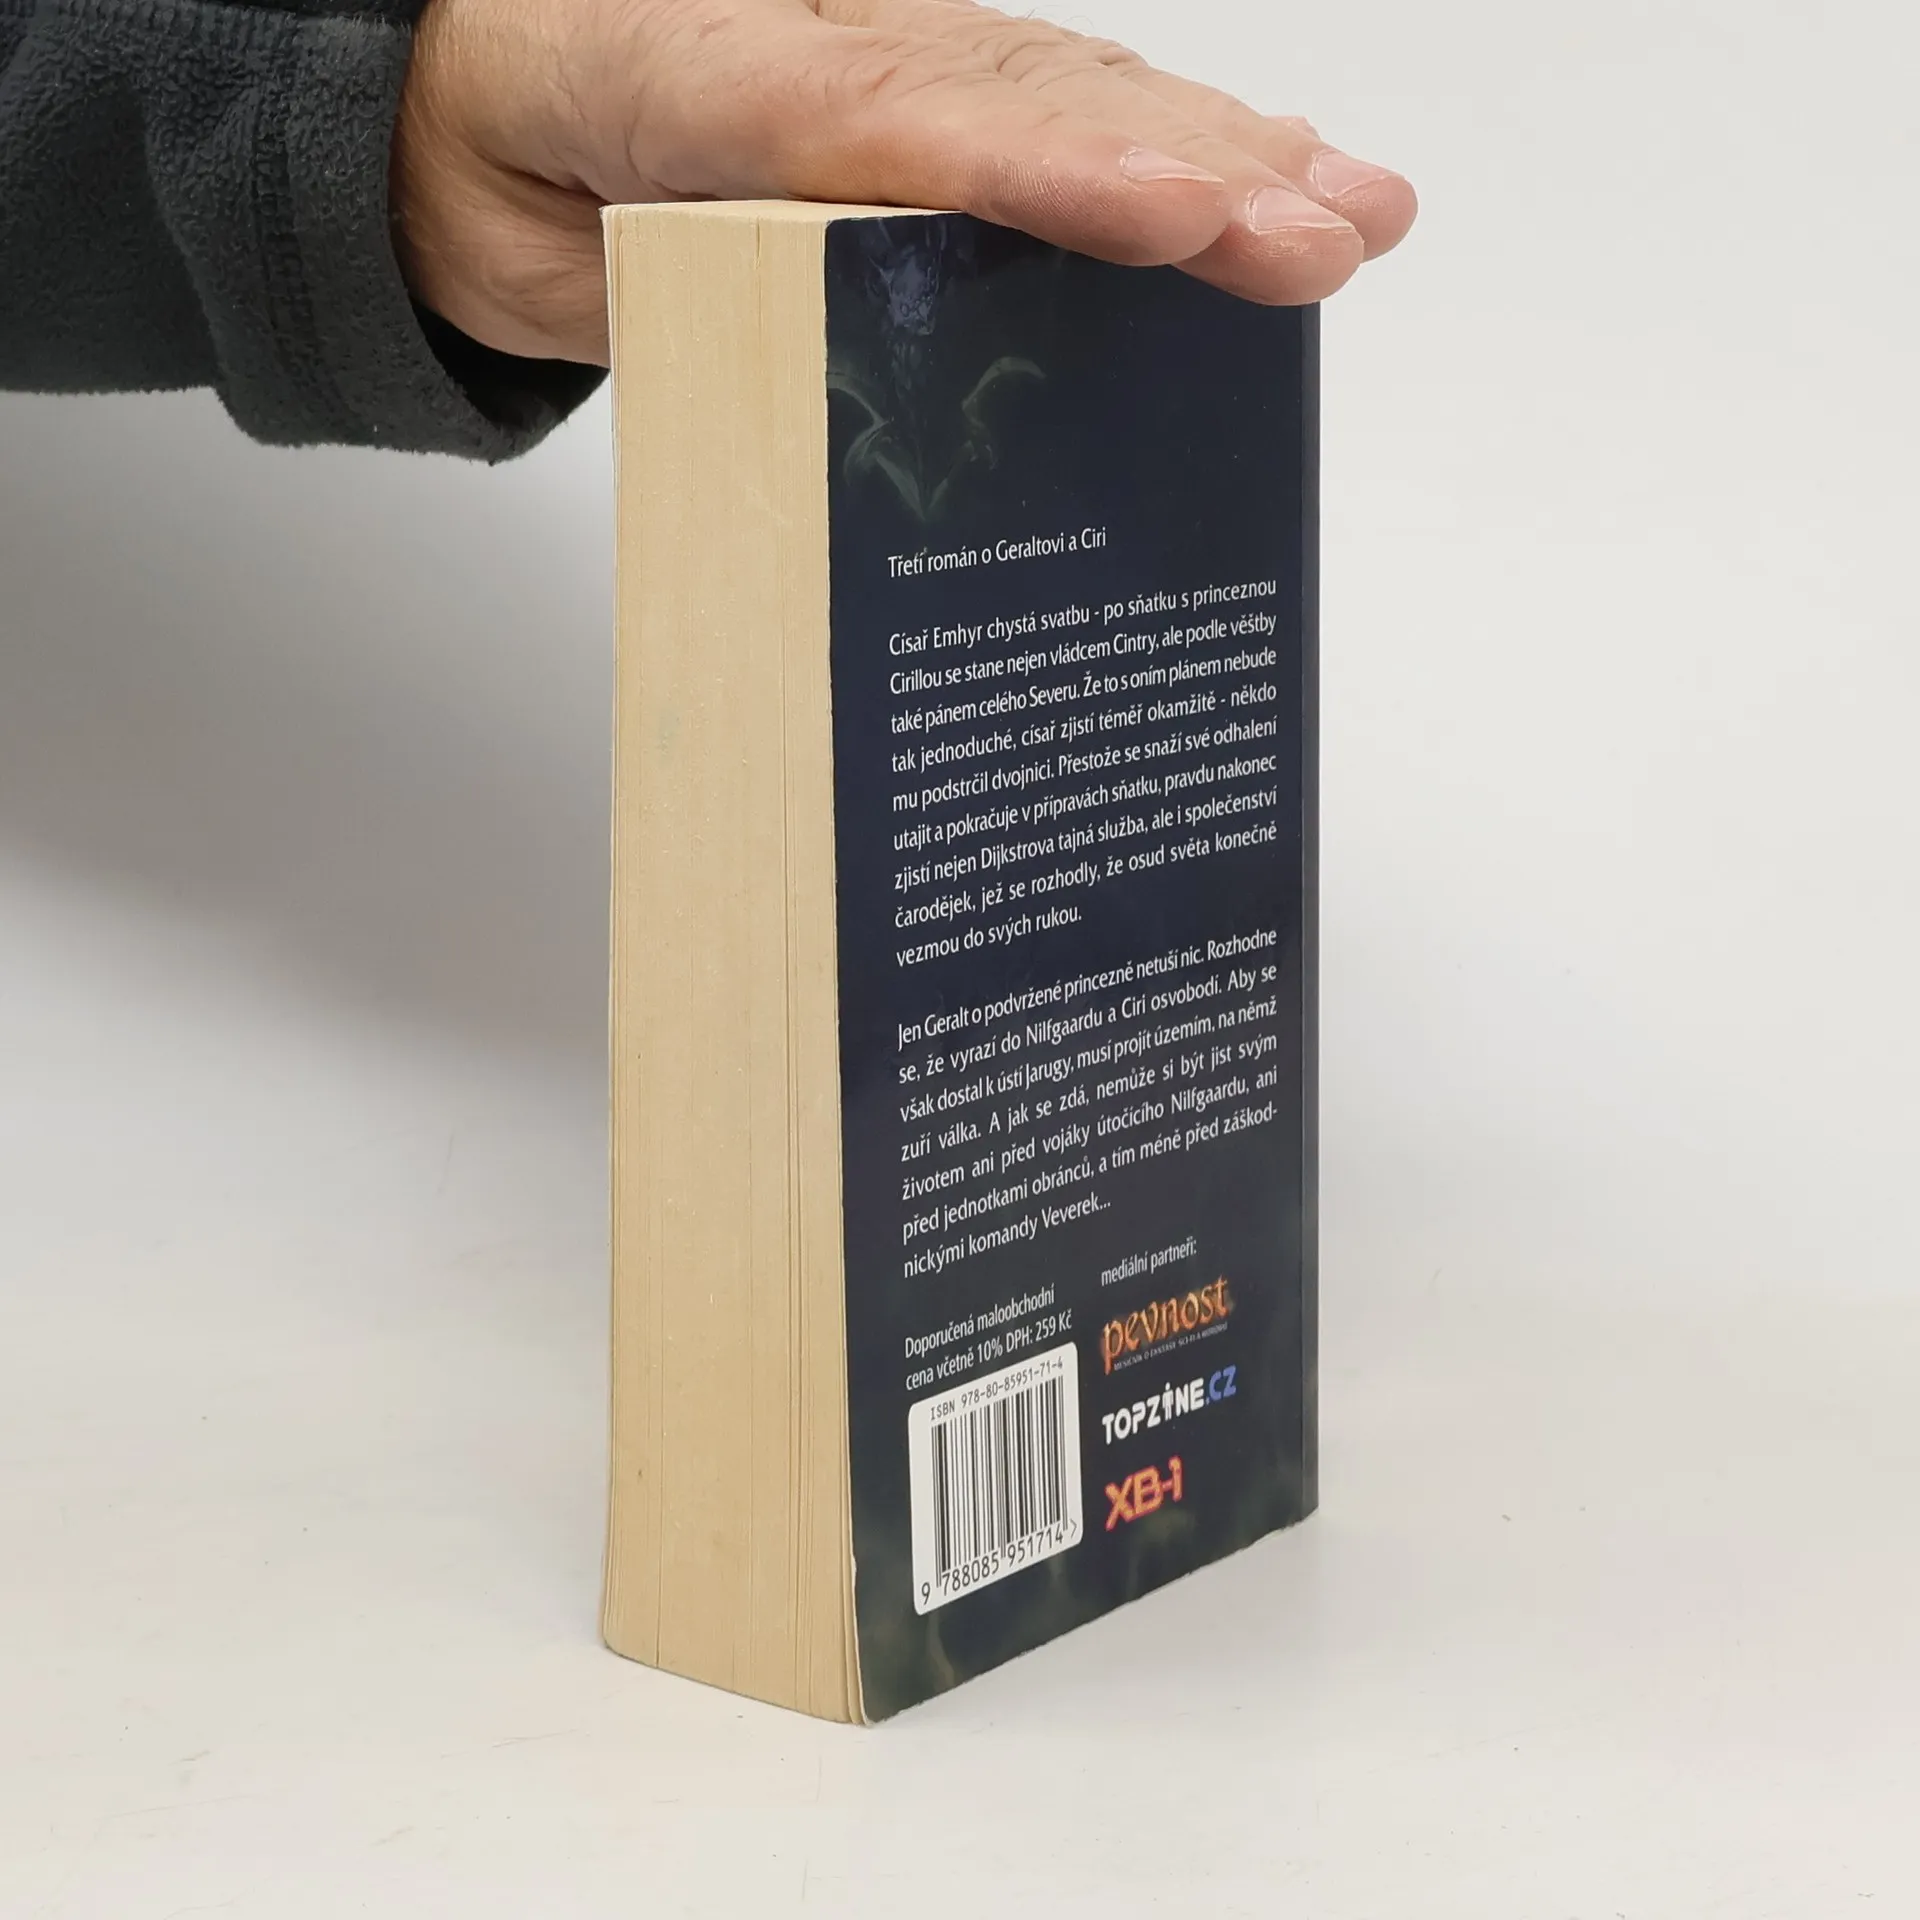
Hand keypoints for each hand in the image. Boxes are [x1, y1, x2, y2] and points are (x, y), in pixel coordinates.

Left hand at [392, 0, 1417, 365]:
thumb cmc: (512, 160)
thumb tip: (846, 357)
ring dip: (1221, 162)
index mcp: (736, 74)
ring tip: (1349, 215)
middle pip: (1038, 105)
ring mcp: (893, 73)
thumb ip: (701, 282)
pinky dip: (1159, 151)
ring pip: (1074, 98)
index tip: (1174, 217)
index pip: (915, 123)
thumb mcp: (570, 239)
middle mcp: (843, 54)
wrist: (464, 116)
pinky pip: (1047, 117)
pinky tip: (1260, 175)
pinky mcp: (916, 117)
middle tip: (1322, 240)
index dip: (1054, 174)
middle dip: (1193, 177)